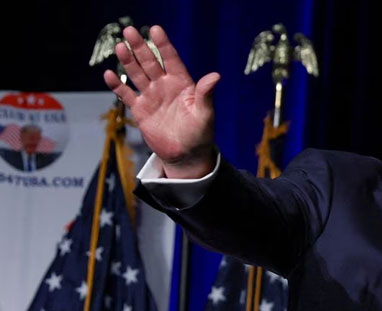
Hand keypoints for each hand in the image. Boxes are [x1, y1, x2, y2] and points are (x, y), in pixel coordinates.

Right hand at [104, 25, 219, 178]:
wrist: (186, 155)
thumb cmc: (200, 134)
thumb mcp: (205, 114)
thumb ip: (205, 94)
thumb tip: (215, 76)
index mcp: (182, 83)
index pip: (171, 59)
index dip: (164, 44)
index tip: (155, 29)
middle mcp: (165, 86)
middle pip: (150, 62)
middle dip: (140, 47)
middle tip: (129, 31)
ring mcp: (151, 96)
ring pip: (137, 74)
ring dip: (128, 61)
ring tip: (120, 47)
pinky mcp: (140, 110)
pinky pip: (127, 94)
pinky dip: (117, 86)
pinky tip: (109, 75)